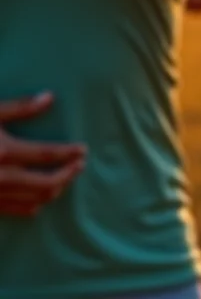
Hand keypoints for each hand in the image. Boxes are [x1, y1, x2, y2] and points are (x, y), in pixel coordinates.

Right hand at [0, 92, 86, 216]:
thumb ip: (19, 108)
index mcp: (4, 152)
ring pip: (35, 199)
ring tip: (65, 178)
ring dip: (55, 189)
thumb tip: (49, 97)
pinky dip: (32, 206)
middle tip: (80, 164)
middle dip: (69, 174)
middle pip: (48, 182)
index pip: (48, 155)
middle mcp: (1, 177)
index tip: (83, 150)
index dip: (70, 153)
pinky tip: (39, 201)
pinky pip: (14, 211)